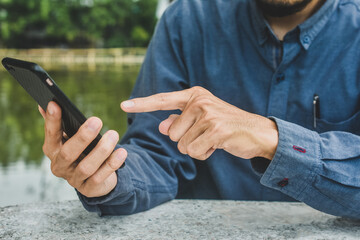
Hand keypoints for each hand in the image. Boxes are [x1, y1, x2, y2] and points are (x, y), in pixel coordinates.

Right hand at [39, 101, 126, 197]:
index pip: (51, 135)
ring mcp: (74, 179)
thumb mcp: (72, 138)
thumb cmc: (82, 151)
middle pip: (68, 153)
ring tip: (114, 135)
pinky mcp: (89, 189)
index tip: (56, 104)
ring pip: (86, 167)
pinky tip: (122, 152)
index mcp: (53, 150)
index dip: (52, 121)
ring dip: (102, 150)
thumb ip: (61, 123)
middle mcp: (60, 166)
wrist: (95, 178)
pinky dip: (112, 164)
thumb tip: (49, 103)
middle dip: (82, 137)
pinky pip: (100, 177)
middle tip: (97, 120)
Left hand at [121, 86, 277, 159]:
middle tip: (206, 134)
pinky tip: (217, 145)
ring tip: (213, 139)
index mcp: (194, 95)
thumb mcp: (201, 120)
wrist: (256, 132)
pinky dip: (204, 154)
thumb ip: (179, 121)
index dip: (142, 104)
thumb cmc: (225, 126)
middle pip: (171, 133)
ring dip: (196, 148)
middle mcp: (199, 101)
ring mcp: (208, 114)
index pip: (162, 100)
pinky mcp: (216, 130)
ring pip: (181, 144)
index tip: (123, 105)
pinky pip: (194, 151)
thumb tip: (161, 127)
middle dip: (186, 140)